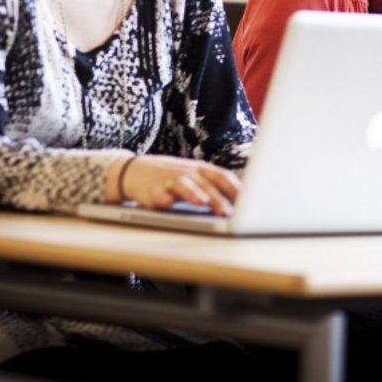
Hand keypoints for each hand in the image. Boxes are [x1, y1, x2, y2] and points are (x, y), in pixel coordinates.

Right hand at [111, 154, 240, 215]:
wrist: (134, 171)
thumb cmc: (170, 176)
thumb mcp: (193, 176)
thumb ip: (212, 185)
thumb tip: (238, 202)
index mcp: (200, 169)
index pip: (222, 175)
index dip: (234, 187)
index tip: (247, 200)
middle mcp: (187, 172)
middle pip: (206, 184)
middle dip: (218, 198)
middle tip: (227, 212)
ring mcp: (169, 179)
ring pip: (184, 185)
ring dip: (193, 193)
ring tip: (202, 202)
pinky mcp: (152, 189)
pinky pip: (158, 193)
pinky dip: (163, 197)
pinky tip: (167, 202)